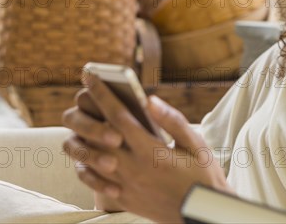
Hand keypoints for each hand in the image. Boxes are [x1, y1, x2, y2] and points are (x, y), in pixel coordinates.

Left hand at [62, 76, 229, 222]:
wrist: (202, 216)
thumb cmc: (203, 176)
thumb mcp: (196, 144)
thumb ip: (172, 121)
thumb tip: (150, 100)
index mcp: (151, 151)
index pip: (118, 116)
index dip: (102, 94)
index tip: (91, 76)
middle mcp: (133, 168)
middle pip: (98, 134)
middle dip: (87, 109)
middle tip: (82, 92)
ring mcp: (126, 186)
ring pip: (91, 159)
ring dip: (83, 137)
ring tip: (83, 122)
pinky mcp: (124, 199)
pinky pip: (94, 183)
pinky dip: (86, 167)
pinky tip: (88, 156)